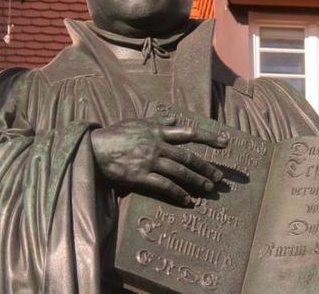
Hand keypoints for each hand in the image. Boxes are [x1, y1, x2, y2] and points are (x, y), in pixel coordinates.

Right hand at [90, 117, 226, 205]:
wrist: (94, 148)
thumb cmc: (114, 135)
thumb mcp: (136, 122)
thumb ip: (157, 121)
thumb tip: (174, 118)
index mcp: (157, 130)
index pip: (188, 132)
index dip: (208, 137)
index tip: (225, 142)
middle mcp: (157, 145)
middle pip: (188, 156)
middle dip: (206, 166)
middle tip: (220, 176)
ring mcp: (149, 160)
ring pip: (180, 171)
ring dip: (196, 181)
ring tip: (209, 189)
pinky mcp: (141, 176)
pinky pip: (164, 186)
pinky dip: (178, 194)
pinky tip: (188, 201)